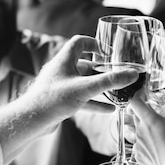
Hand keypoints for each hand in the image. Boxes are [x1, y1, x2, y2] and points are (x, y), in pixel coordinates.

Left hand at [21, 35, 138, 122]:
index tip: (108, 52)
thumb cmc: (53, 99)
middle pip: (84, 64)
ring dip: (100, 87)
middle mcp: (62, 71)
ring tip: (116, 91)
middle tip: (116, 73)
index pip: (79, 43)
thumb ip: (110, 81)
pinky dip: (96, 102)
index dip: (94, 44)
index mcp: (64, 60)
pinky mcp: (62, 101)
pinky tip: (110, 109)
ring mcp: (61, 87)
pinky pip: (82, 99)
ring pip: (84, 83)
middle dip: (101, 69)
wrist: (32, 121)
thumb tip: (133, 74)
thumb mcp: (86, 87)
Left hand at [130, 91, 164, 164]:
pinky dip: (147, 145)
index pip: (135, 102)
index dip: (138, 95)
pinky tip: (159, 147)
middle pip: (136, 116)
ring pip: (137, 131)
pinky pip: (140, 147)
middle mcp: (140, 131)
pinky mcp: (140, 158)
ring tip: (159, 131)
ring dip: (145, 129)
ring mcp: (138, 146)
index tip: (145, 94)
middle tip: (157, 111)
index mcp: (150, 121)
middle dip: (145, 112)